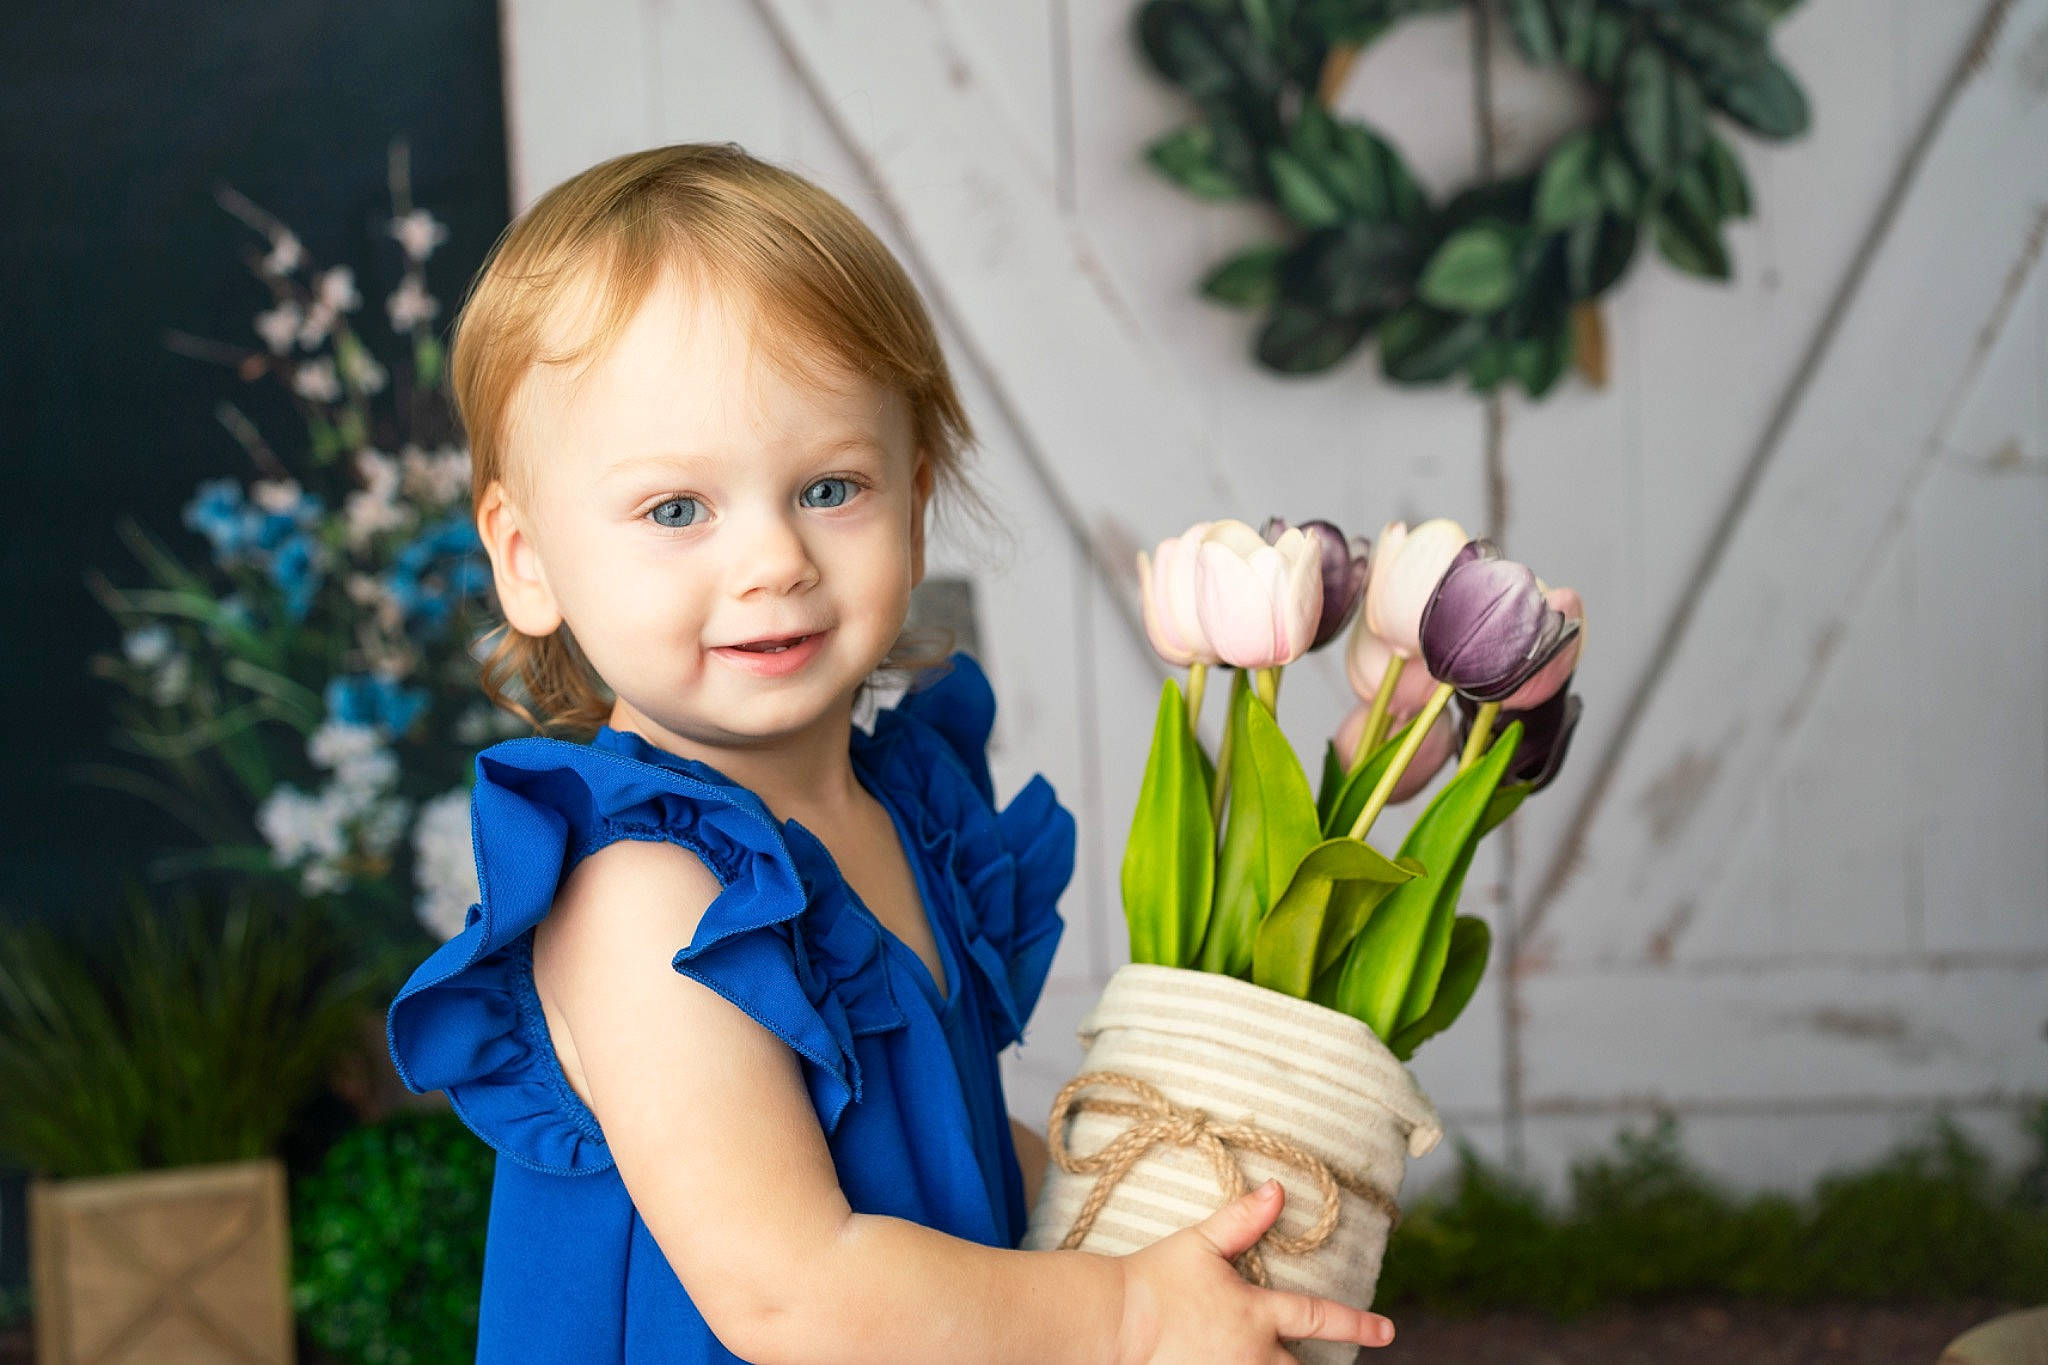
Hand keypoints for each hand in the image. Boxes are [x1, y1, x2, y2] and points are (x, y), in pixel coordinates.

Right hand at [1113, 1179, 1395, 1362]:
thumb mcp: (1200, 1243)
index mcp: (1255, 1312)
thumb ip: (1242, 1219)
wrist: (1112, 1322)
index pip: (1317, 1317)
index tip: (1388, 1330)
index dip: (1357, 1322)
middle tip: (1331, 1362)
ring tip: (1281, 1360)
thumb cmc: (1154, 1279)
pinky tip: (1242, 1363)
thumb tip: (1277, 1189)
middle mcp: (1251, 1354)